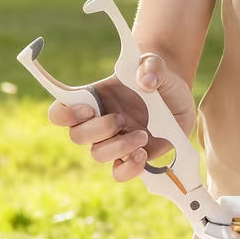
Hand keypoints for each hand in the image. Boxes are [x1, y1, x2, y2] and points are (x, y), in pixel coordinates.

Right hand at [48, 53, 195, 181]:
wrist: (179, 97)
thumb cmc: (160, 78)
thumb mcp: (157, 65)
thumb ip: (151, 66)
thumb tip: (146, 82)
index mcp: (93, 99)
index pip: (60, 112)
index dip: (65, 114)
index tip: (88, 109)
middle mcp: (98, 123)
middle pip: (77, 136)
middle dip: (98, 129)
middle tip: (121, 119)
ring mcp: (115, 141)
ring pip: (98, 155)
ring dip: (118, 147)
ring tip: (143, 135)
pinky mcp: (132, 156)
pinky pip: (120, 173)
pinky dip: (129, 168)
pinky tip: (143, 154)